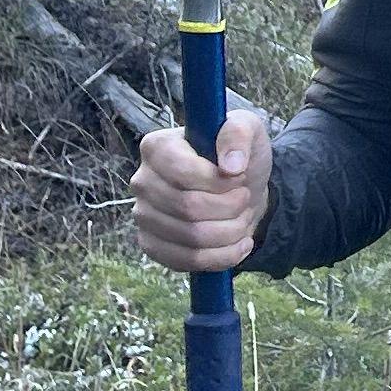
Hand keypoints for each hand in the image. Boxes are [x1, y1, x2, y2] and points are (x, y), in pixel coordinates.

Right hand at [130, 107, 270, 275]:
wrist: (240, 190)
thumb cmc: (239, 157)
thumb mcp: (248, 130)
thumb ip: (239, 134)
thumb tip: (231, 165)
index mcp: (156, 147)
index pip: (182, 173)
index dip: (219, 182)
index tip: (240, 177)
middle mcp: (142, 181)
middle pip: (188, 208)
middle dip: (230, 207)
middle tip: (245, 198)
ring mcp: (143, 216)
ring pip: (191, 237)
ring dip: (231, 231)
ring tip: (243, 216)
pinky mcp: (152, 245)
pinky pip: (188, 260)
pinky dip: (223, 256)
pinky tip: (240, 242)